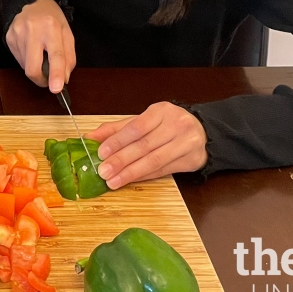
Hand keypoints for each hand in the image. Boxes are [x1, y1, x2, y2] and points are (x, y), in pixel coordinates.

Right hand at [5, 0, 75, 92]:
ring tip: (39, 53)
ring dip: (35, 67)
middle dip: (41, 79)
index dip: (55, 74)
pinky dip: (27, 60)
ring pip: (25, 66)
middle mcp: (33, 30)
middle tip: (47, 80)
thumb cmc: (52, 19)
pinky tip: (31, 48)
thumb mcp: (67, 34)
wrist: (31, 2)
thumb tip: (64, 79)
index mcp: (52, 27)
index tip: (56, 88)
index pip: (55, 55)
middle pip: (32, 67)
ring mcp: (17, 34)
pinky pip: (19, 60)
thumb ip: (68, 57)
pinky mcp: (9, 38)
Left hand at [86, 102, 206, 188]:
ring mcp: (186, 143)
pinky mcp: (191, 160)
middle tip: (103, 171)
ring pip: (154, 160)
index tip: (101, 152)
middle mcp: (176, 125)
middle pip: (144, 145)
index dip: (118, 141)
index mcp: (161, 111)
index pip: (136, 127)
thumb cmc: (167, 125)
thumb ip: (117, 129)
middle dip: (121, 160)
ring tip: (112, 180)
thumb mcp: (143, 120)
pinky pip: (163, 170)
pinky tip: (129, 180)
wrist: (202, 131)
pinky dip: (143, 176)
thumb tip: (90, 137)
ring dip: (130, 173)